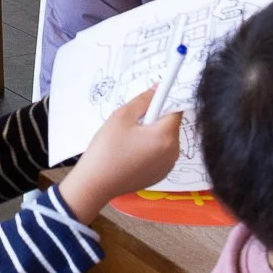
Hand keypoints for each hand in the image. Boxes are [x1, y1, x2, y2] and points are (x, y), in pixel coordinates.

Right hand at [58, 89, 182, 221]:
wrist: (96, 183)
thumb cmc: (107, 148)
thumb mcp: (122, 116)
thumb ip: (144, 100)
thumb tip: (159, 89)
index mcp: (166, 136)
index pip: (176, 109)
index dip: (163, 101)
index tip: (149, 101)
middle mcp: (173, 153)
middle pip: (171, 125)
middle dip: (156, 118)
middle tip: (133, 123)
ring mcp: (169, 166)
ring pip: (167, 139)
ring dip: (154, 133)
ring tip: (130, 139)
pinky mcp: (161, 175)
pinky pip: (162, 153)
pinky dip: (152, 148)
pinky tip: (132, 153)